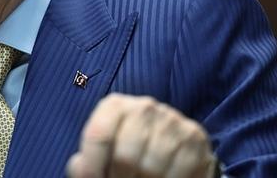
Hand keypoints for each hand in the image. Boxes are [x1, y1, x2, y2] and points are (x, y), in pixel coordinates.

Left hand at [66, 93, 218, 177]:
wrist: (169, 143)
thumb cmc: (127, 149)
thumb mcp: (104, 151)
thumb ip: (86, 161)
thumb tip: (81, 169)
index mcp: (115, 105)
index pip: (98, 135)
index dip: (92, 166)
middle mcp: (144, 106)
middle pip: (125, 156)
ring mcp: (172, 119)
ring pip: (152, 168)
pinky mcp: (195, 136)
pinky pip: (178, 172)